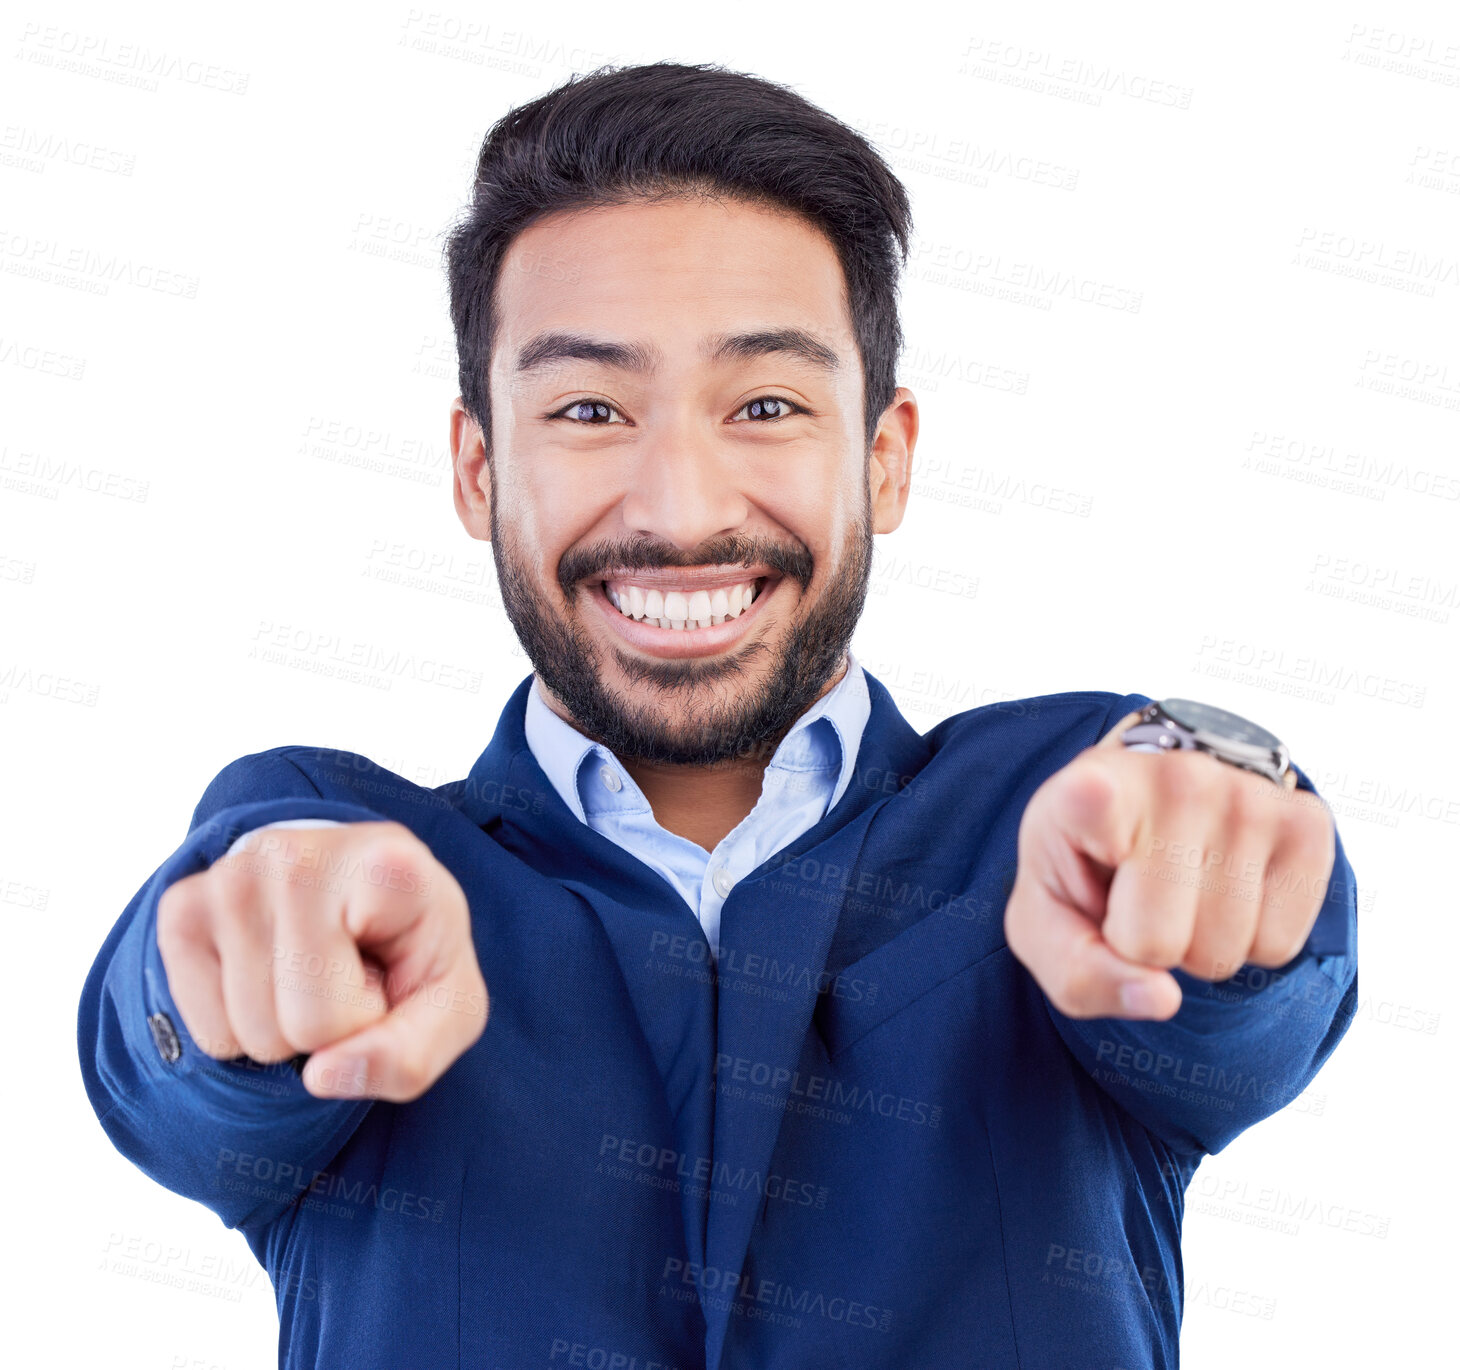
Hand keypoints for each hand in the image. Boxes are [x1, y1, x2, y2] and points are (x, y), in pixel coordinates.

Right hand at [156, 822, 487, 1099]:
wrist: (364, 889)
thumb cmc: (411, 946)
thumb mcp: (450, 1003)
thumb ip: (411, 1054)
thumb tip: (320, 1076)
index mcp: (384, 865)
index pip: (341, 1017)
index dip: (370, 1016)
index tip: (387, 965)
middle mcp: (295, 853)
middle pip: (290, 1029)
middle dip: (325, 1028)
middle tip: (347, 971)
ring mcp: (230, 874)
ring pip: (241, 1034)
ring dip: (282, 1026)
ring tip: (314, 966)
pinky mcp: (182, 903)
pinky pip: (203, 1029)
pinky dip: (238, 1021)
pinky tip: (273, 965)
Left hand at [1004, 711, 1335, 1019]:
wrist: (1148, 806)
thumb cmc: (1087, 868)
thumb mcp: (1047, 920)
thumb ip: (1080, 971)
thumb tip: (1162, 997)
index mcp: (1087, 787)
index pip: (1092, 798)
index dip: (1092, 805)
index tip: (1092, 791)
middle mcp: (1175, 777)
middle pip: (1160, 942)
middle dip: (1146, 948)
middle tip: (1137, 897)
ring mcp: (1248, 795)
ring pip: (1225, 951)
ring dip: (1199, 945)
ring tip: (1179, 888)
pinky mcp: (1308, 822)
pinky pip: (1279, 947)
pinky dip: (1250, 942)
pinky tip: (1224, 888)